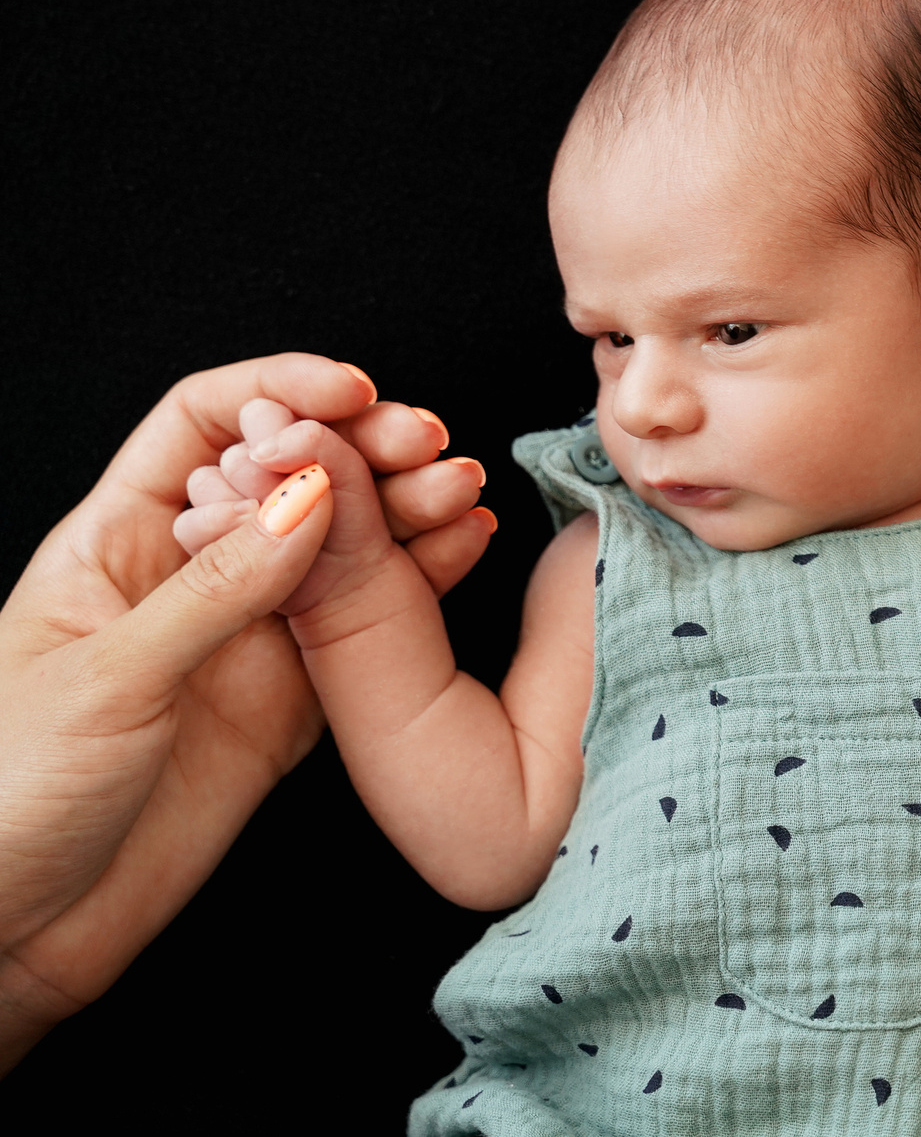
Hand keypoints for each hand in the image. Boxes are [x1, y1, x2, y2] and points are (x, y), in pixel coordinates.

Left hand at [0, 356, 493, 1071]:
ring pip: (341, 540)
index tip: (351, 395)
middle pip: (288, 471)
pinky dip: (423, 579)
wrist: (16, 934)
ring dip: (405, 505)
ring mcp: (246, 635)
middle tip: (428, 444)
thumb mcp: (107, 679)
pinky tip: (467, 547)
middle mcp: (189, 573)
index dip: (278, 393)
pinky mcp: (292, 698)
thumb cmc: (11, 795)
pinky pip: (367, 620)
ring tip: (460, 491)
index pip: (201, 424)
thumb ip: (216, 589)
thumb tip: (311, 494)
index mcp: (116, 542)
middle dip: (364, 444)